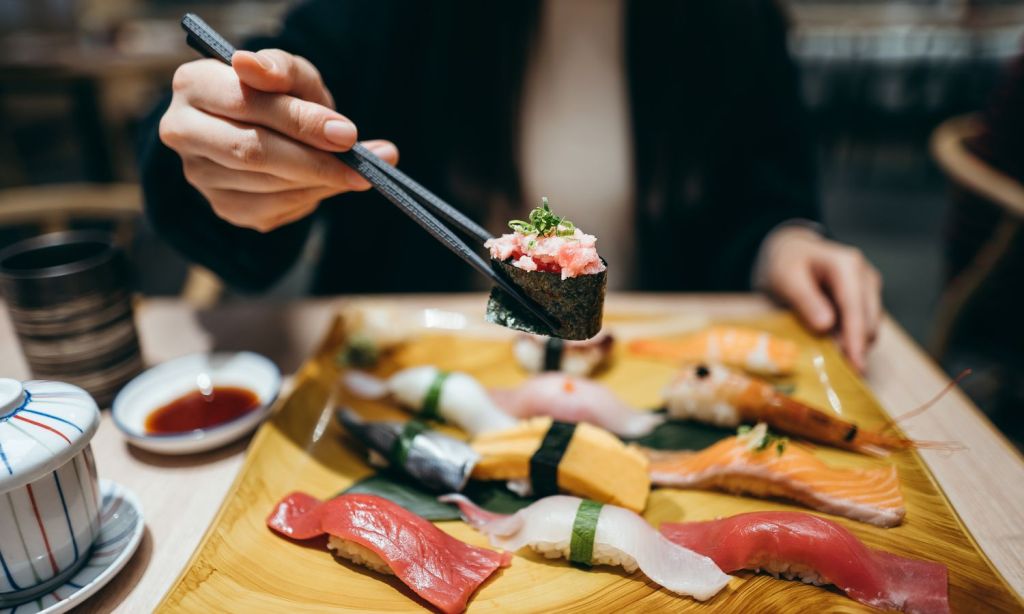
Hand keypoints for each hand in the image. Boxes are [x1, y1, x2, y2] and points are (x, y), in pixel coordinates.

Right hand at [159, 49, 398, 231]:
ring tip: (357, 172)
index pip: (246, 103)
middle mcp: (182, 131)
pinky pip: (272, 210)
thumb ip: (279, 68)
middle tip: (362, 166)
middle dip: (314, 160)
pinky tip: (328, 183)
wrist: (270, 128)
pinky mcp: (222, 206)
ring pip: (266, 185)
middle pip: (251, 151)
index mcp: (192, 84)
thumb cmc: (279, 94)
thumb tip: (252, 65)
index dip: (299, 120)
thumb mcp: (289, 73)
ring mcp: (199, 174)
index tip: (347, 133)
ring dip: (319, 181)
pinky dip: (309, 198)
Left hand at [758, 227, 882, 371]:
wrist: (788, 252)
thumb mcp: (786, 278)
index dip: (855, 340)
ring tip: (833, 363)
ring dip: (854, 346)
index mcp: (847, 266)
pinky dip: (851, 340)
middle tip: (838, 373)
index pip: (855, 309)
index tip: (855, 366)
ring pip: (870, 327)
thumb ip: (805, 300)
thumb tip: (826, 326)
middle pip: (869, 321)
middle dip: (857, 348)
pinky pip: (862, 326)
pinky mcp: (864, 300)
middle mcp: (864, 275)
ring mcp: (868, 288)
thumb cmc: (785, 264)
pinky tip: (834, 351)